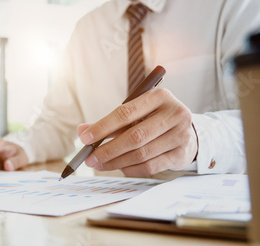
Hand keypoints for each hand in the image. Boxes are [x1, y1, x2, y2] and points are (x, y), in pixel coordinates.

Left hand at [77, 89, 197, 176]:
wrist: (185, 132)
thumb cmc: (152, 120)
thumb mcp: (134, 115)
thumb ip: (108, 122)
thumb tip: (82, 131)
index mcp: (160, 97)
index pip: (126, 112)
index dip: (103, 127)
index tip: (85, 138)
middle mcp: (175, 113)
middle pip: (134, 137)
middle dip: (108, 150)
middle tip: (89, 159)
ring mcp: (181, 135)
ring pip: (141, 154)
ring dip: (116, 162)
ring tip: (99, 164)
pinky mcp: (181, 154)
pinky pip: (150, 167)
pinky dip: (130, 169)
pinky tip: (119, 168)